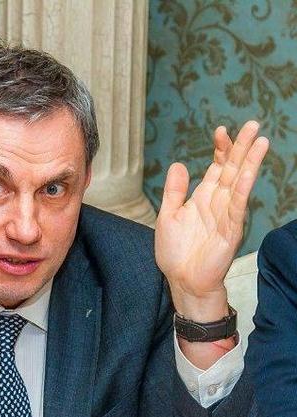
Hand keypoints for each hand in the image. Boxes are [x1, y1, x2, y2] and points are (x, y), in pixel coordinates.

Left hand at [155, 120, 268, 320]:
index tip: (221, 130)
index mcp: (202, 198)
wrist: (182, 280)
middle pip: (232, 170)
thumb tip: (178, 164)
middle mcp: (217, 203)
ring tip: (260, 140)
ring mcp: (226, 215)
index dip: (220, 149)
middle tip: (252, 125)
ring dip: (249, 162)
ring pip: (239, 183)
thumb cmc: (175, 253)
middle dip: (241, 147)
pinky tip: (248, 170)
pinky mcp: (230, 230)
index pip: (216, 168)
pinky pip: (237, 205)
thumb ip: (173, 191)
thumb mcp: (167, 216)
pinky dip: (242, 187)